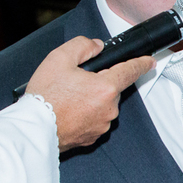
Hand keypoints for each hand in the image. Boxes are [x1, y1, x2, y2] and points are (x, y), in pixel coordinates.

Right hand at [23, 36, 154, 150]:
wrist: (33, 129)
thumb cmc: (44, 98)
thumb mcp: (59, 58)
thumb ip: (82, 46)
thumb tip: (96, 46)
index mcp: (105, 88)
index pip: (130, 71)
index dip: (141, 63)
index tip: (149, 61)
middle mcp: (109, 108)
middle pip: (111, 88)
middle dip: (98, 82)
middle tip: (74, 82)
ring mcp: (102, 124)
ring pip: (103, 104)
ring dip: (91, 99)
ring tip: (67, 98)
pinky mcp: (93, 136)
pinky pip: (95, 119)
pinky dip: (85, 113)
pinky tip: (68, 111)